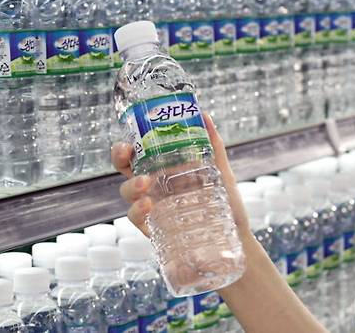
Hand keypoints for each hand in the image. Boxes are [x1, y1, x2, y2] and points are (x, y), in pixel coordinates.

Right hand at [111, 112, 250, 236]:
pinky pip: (136, 217)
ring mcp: (151, 206)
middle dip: (119, 156)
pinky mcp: (153, 227)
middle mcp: (154, 185)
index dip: (128, 141)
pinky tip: (148, 206)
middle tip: (126, 152)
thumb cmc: (226, 204)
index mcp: (164, 168)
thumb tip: (204, 115)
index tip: (130, 135)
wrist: (235, 238)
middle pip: (124, 167)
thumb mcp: (221, 172)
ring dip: (131, 185)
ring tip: (145, 183)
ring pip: (127, 192)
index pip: (138, 151)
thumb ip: (213, 145)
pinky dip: (137, 210)